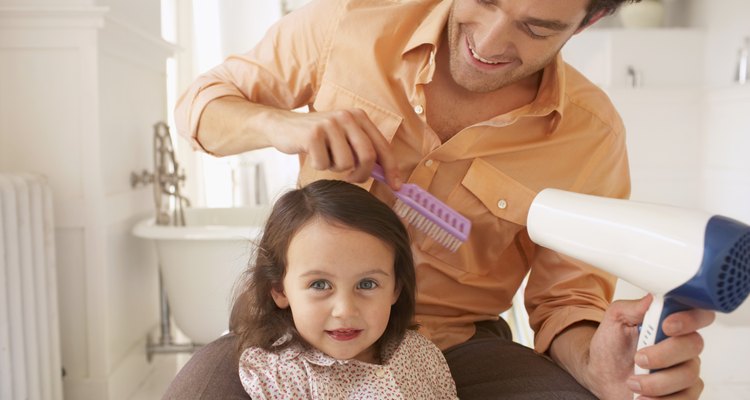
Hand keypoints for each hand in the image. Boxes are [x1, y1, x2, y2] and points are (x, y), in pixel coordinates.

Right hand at [269, 108, 400, 188]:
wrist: (282, 126)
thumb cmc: (318, 138)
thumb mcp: (344, 138)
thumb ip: (363, 151)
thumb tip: (388, 176)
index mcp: (359, 117)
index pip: (382, 146)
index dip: (391, 169)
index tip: (396, 187)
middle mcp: (347, 117)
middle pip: (367, 156)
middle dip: (362, 174)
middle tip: (352, 179)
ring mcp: (329, 124)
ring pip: (345, 164)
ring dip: (335, 169)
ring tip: (326, 158)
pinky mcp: (312, 134)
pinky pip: (324, 164)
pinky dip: (318, 166)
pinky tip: (312, 154)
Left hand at [587, 295, 714, 399]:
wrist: (601, 377)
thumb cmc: (611, 348)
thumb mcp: (615, 321)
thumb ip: (633, 307)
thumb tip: (653, 296)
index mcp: (671, 324)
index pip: (698, 314)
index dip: (689, 318)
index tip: (667, 326)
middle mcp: (683, 347)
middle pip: (694, 345)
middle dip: (664, 354)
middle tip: (639, 359)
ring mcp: (686, 371)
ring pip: (688, 375)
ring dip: (656, 382)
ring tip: (633, 383)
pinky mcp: (683, 394)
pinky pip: (685, 399)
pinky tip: (642, 398)